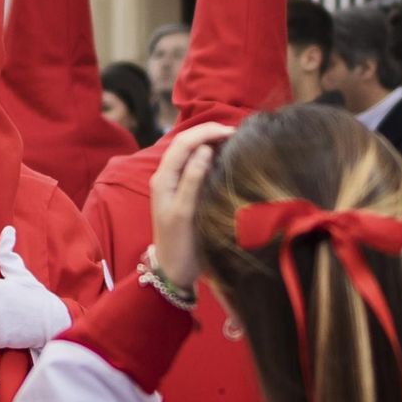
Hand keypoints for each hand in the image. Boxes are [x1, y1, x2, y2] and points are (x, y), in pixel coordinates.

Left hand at [149, 123, 234, 292]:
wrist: (173, 269)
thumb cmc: (180, 244)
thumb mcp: (186, 213)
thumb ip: (192, 180)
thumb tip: (204, 150)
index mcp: (163, 178)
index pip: (183, 143)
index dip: (206, 133)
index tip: (233, 133)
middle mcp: (166, 175)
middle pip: (186, 142)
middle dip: (209, 132)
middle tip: (237, 133)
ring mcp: (174, 181)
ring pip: (190, 150)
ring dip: (209, 141)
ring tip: (234, 139)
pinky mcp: (183, 189)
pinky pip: (194, 163)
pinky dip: (209, 153)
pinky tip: (224, 154)